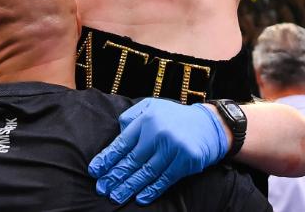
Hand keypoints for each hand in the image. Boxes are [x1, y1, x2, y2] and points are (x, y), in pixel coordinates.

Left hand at [89, 98, 227, 204]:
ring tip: (115, 196)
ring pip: (146, 172)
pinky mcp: (185, 160)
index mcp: (147, 118)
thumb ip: (132, 117)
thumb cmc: (175, 118)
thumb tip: (117, 133)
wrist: (209, 124)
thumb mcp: (153, 106)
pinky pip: (164, 179)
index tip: (95, 171)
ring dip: (129, 187)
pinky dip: (151, 190)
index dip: (107, 158)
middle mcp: (158, 132)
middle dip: (114, 176)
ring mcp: (173, 147)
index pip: (122, 143)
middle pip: (131, 160)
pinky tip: (140, 198)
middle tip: (101, 189)